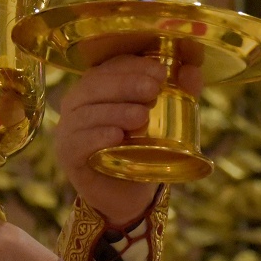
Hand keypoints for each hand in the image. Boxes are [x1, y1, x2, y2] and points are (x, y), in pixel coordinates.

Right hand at [55, 55, 203, 226]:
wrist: (131, 194)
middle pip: (96, 85)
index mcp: (98, 87)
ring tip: (142, 116)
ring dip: (115, 111)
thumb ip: (181, 93)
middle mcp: (79, 103)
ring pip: (86, 113)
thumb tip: (192, 70)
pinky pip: (77, 142)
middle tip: (152, 89)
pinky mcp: (67, 154)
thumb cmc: (145, 150)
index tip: (160, 72)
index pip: (110, 67)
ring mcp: (69, 128)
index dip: (133, 65)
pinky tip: (116, 137)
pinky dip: (96, 137)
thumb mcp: (167, 119)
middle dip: (126, 84)